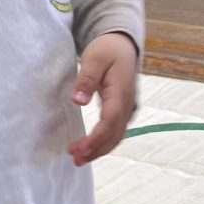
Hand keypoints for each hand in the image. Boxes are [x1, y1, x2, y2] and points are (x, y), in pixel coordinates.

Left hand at [68, 32, 137, 166]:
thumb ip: (86, 80)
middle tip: (75, 159)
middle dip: (96, 150)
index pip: (109, 122)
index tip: (79, 149)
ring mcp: (128, 108)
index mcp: (121, 92)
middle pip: (114, 134)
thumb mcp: (93, 59)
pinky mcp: (124, 109)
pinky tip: (91, 146)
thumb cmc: (107, 50)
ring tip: (80, 158)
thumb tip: (78, 101)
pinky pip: (116, 130)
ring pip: (117, 135)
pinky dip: (105, 141)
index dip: (95, 139)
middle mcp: (128, 104)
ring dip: (100, 149)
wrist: (122, 44)